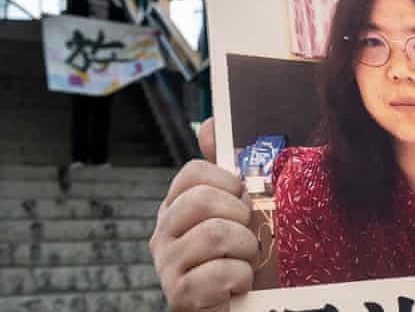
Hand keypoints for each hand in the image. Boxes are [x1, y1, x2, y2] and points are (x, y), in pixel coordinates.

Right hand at [150, 118, 257, 310]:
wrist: (244, 303)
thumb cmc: (241, 253)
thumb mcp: (238, 207)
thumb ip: (225, 168)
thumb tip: (210, 123)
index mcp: (176, 206)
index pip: (194, 172)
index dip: (228, 182)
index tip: (242, 200)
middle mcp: (163, 233)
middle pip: (202, 200)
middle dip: (240, 217)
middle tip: (248, 235)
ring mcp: (167, 265)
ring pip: (215, 235)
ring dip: (246, 248)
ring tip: (247, 261)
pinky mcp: (180, 296)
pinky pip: (220, 273)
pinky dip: (241, 278)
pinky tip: (238, 285)